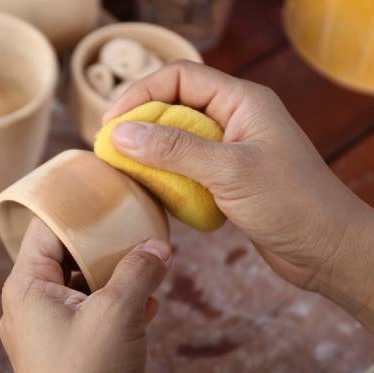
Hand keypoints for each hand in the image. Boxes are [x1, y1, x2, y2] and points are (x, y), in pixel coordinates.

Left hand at [0, 217, 171, 372]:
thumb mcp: (117, 314)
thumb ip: (138, 272)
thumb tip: (159, 246)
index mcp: (26, 287)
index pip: (45, 228)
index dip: (72, 208)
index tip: (101, 192)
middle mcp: (31, 303)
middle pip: (67, 254)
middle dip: (103, 244)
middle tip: (132, 228)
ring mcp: (48, 326)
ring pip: (83, 283)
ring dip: (115, 274)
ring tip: (146, 264)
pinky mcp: (67, 345)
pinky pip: (90, 310)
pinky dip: (116, 302)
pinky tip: (147, 302)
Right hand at [104, 60, 373, 329]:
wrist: (325, 249)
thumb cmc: (291, 203)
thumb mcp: (229, 170)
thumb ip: (174, 150)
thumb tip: (121, 134)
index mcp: (242, 101)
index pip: (181, 77)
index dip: (142, 93)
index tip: (113, 122)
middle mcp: (234, 118)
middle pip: (176, 105)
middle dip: (142, 123)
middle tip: (112, 148)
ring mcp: (230, 148)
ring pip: (178, 137)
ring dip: (151, 151)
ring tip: (125, 169)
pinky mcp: (226, 176)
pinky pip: (186, 165)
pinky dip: (166, 174)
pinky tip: (153, 188)